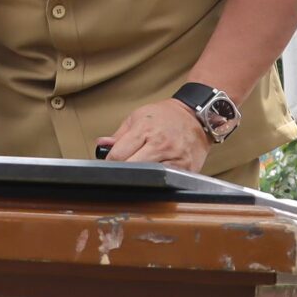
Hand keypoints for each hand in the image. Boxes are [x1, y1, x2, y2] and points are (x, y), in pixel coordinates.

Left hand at [96, 99, 210, 172]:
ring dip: (141, 178)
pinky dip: (159, 180)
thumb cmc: (165, 116)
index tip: (110, 163)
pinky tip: (156, 176)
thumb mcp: (138, 116)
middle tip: (122, 171)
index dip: (110, 162)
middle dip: (123, 171)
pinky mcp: (186, 168)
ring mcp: (174, 157)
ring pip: (149, 177)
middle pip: (132, 168)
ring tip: (139, 173)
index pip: (118, 154)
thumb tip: (101, 145)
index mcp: (144, 129)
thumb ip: (119, 134)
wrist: (195, 116)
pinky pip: (166, 180)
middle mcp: (160, 144)